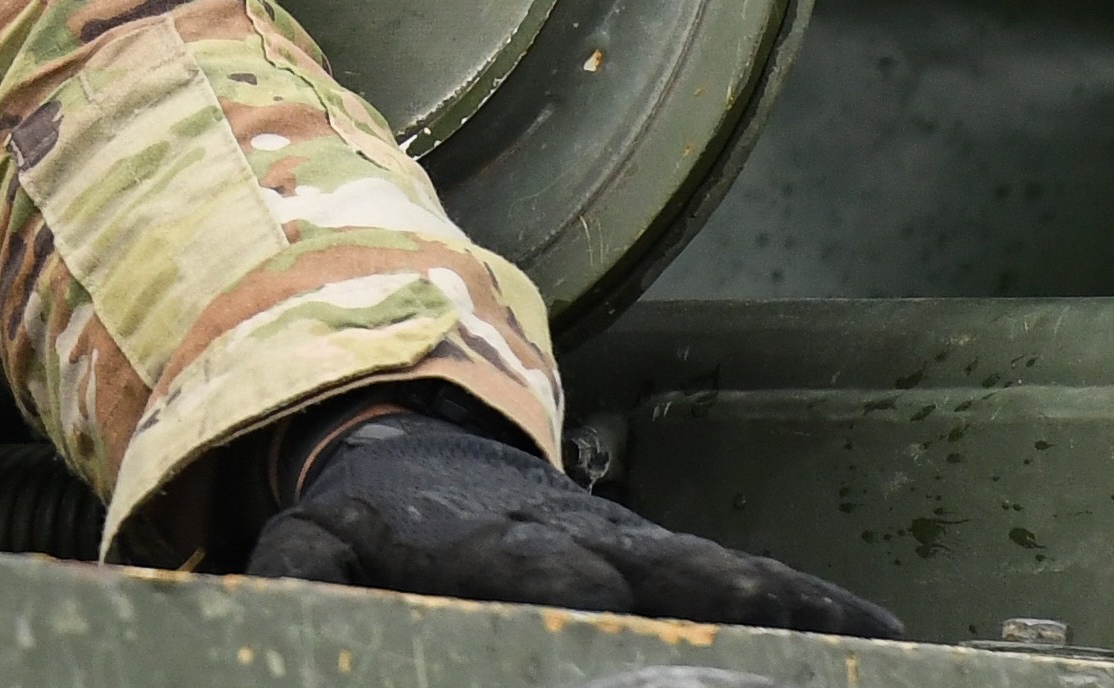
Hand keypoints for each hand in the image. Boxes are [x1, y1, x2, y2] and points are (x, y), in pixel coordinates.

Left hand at [247, 399, 898, 635]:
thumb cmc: (369, 527)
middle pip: (634, 577)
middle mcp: (566, 542)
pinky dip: (812, 606)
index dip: (554, 589)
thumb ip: (296, 570)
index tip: (586, 603)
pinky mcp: (670, 565)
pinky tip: (884, 640)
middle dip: (683, 613)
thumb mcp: (315, 543)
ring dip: (774, 609)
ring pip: (710, 576)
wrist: (422, 459)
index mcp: (473, 543)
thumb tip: (228, 592)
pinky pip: (750, 582)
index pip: (522, 570)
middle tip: (733, 655)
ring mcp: (628, 551)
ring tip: (849, 647)